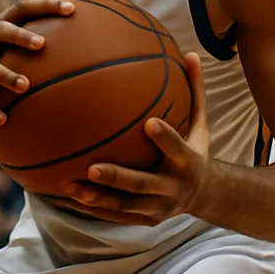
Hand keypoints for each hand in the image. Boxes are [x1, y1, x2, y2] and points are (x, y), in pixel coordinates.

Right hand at [0, 0, 75, 124]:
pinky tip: (3, 120)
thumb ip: (40, 32)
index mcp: (2, 20)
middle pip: (2, 30)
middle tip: (41, 44)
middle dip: (20, 36)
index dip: (47, 5)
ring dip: (5, 75)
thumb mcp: (11, 37)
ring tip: (24, 86)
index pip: (25, 5)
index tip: (72, 9)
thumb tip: (88, 36)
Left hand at [68, 53, 211, 224]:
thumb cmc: (196, 148)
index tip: (149, 122)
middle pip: (144, 185)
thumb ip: (194, 91)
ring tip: (70, 188)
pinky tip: (68, 198)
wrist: (205, 194)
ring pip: (125, 206)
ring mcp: (159, 208)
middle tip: (92, 167)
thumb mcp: (201, 123)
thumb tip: (189, 53)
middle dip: (118, 178)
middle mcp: (174, 188)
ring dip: (98, 199)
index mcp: (188, 162)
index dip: (166, 138)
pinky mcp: (146, 220)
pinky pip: (117, 216)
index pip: (178, 148)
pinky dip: (95, 210)